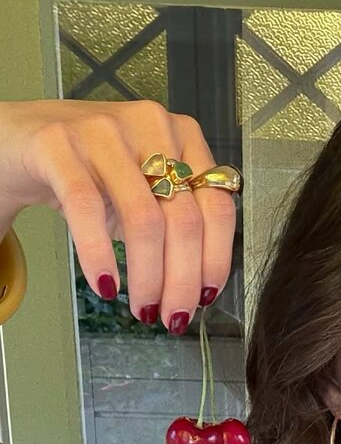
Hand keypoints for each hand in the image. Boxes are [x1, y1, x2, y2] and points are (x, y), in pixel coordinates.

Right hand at [0, 98, 236, 331]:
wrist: (19, 139)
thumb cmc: (91, 172)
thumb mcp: (145, 193)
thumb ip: (175, 225)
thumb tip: (196, 288)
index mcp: (184, 137)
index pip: (217, 207)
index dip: (215, 260)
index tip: (205, 297)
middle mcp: (151, 126)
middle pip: (184, 219)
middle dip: (181, 281)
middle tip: (172, 317)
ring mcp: (104, 130)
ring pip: (143, 219)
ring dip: (147, 277)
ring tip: (143, 308)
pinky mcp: (59, 143)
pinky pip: (86, 210)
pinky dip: (100, 255)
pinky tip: (107, 285)